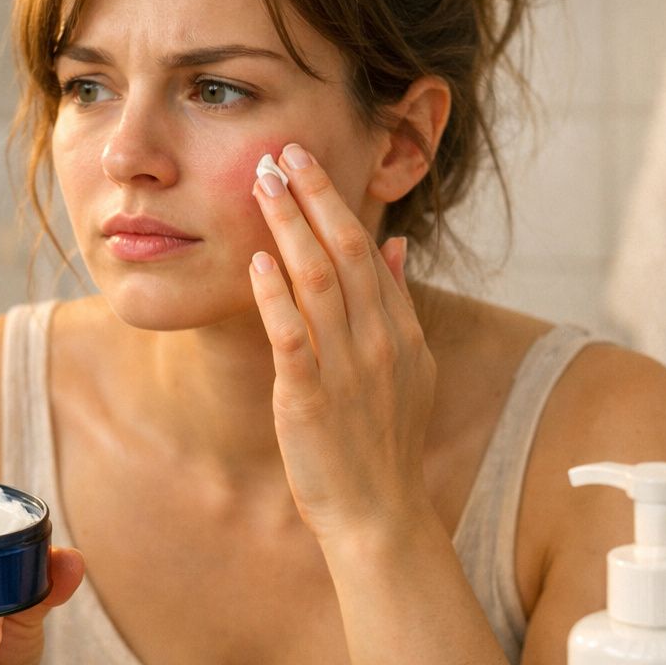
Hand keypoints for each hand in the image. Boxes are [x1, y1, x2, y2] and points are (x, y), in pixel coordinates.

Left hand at [248, 142, 436, 545]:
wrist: (379, 513)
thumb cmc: (383, 442)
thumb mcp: (410, 367)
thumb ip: (399, 303)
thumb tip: (394, 243)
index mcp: (398, 329)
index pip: (365, 248)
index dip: (334, 199)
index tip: (305, 158)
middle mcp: (376, 339)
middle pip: (343, 250)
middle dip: (311, 195)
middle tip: (280, 151)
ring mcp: (345, 367)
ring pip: (316, 281)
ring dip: (288, 228)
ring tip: (261, 184)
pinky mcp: (310, 398)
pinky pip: (292, 336)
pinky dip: (274, 297)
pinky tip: (256, 262)